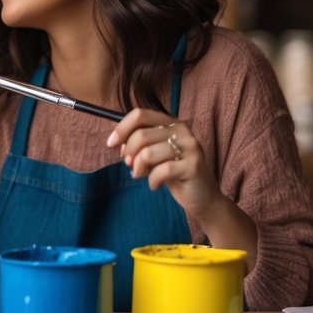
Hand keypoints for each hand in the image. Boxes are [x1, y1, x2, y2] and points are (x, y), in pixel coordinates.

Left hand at [106, 108, 222, 222]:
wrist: (202, 197)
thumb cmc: (173, 174)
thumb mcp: (154, 155)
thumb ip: (139, 145)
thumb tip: (118, 142)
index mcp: (171, 123)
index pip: (140, 114)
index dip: (121, 128)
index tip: (111, 144)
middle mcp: (183, 130)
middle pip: (141, 135)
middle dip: (129, 153)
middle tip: (130, 166)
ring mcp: (190, 147)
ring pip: (148, 153)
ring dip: (138, 168)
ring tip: (142, 175)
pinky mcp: (194, 165)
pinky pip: (161, 170)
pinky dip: (152, 180)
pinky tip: (154, 185)